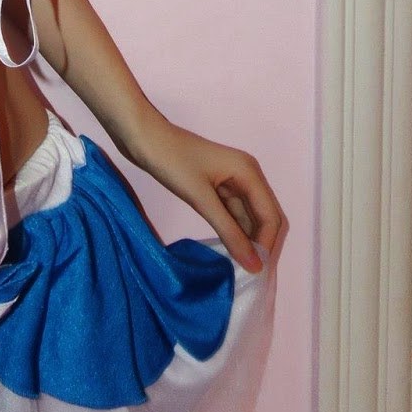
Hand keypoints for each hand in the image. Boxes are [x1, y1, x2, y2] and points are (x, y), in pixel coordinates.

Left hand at [123, 117, 287, 272]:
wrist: (141, 136)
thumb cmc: (170, 160)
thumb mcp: (200, 198)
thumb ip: (229, 231)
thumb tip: (255, 265)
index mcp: (249, 172)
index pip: (271, 217)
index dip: (267, 246)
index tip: (256, 274)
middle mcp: (246, 175)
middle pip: (264, 218)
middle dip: (260, 245)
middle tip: (249, 275)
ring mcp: (231, 181)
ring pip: (248, 218)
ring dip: (246, 240)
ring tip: (238, 269)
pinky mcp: (216, 186)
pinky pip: (232, 214)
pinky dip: (232, 231)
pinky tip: (227, 250)